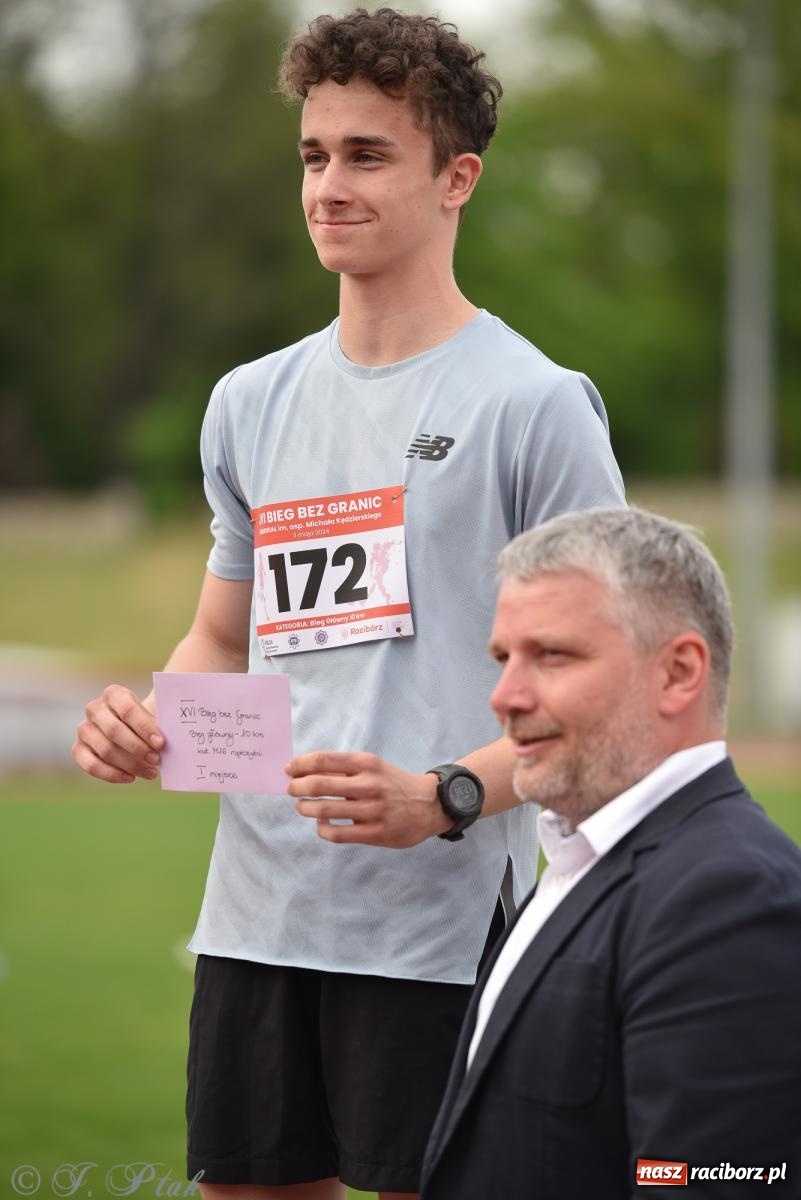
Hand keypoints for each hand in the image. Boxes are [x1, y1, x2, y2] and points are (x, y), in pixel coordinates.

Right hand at [72, 684, 164, 783]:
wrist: (132, 729)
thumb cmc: (147, 721)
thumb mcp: (155, 715)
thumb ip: (161, 723)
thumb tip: (170, 738)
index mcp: (114, 694)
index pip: (127, 710)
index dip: (144, 727)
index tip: (161, 743)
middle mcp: (94, 709)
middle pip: (114, 731)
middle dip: (137, 748)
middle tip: (157, 760)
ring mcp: (84, 729)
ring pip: (105, 750)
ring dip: (130, 764)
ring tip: (151, 772)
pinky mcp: (78, 749)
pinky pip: (91, 765)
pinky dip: (112, 774)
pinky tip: (131, 778)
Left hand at [285, 751, 451, 847]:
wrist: (430, 804)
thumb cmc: (394, 783)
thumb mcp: (374, 767)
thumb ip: (345, 769)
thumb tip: (306, 771)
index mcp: (366, 763)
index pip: (324, 760)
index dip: (300, 764)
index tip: (288, 769)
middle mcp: (368, 785)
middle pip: (319, 784)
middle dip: (297, 787)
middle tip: (291, 790)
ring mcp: (372, 810)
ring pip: (324, 810)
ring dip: (305, 808)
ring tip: (303, 807)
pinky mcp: (375, 833)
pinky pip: (337, 833)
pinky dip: (322, 828)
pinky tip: (322, 824)